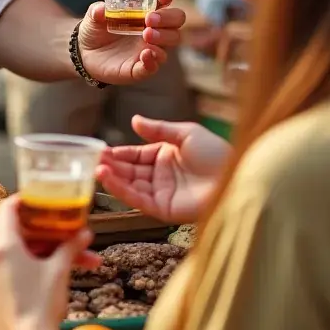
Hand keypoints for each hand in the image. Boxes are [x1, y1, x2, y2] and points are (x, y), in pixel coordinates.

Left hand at [0, 196, 94, 329]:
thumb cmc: (44, 305)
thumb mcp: (59, 273)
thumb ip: (70, 248)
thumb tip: (85, 233)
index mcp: (4, 246)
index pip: (6, 210)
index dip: (18, 203)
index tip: (29, 203)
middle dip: (10, 225)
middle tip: (29, 232)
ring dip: (2, 253)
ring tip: (25, 263)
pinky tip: (12, 290)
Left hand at [76, 0, 184, 84]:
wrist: (84, 53)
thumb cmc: (96, 30)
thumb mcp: (93, 17)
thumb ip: (97, 11)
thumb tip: (101, 10)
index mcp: (145, 14)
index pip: (164, 4)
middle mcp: (153, 31)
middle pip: (176, 23)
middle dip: (167, 19)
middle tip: (149, 19)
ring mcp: (149, 49)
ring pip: (171, 43)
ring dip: (163, 37)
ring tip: (146, 34)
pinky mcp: (140, 68)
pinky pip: (154, 66)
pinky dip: (153, 61)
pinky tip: (146, 54)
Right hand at [97, 115, 229, 222]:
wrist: (238, 177)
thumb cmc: (217, 154)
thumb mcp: (186, 133)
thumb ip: (158, 129)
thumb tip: (134, 120)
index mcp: (165, 156)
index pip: (134, 155)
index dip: (117, 153)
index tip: (99, 149)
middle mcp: (160, 176)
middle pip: (128, 171)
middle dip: (110, 165)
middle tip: (91, 159)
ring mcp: (161, 193)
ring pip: (130, 185)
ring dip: (112, 178)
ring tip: (96, 168)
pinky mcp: (163, 209)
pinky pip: (138, 199)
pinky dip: (121, 190)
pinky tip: (108, 179)